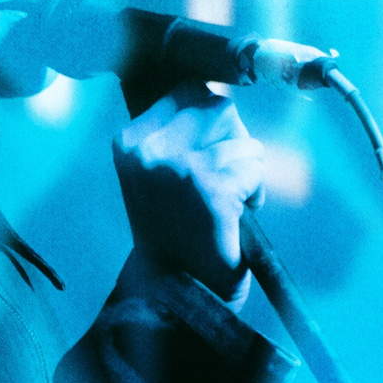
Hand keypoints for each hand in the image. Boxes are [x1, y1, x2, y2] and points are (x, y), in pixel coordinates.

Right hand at [112, 85, 263, 300]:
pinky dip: (254, 194)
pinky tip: (234, 219)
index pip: (190, 91)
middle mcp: (147, 151)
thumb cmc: (175, 230)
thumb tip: (220, 93)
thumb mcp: (160, 172)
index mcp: (128, 141)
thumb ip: (181, 131)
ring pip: (244, 143)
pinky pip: (254, 170)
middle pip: (219, 108)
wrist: (175, 292)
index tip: (209, 156)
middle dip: (232, 143)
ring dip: (245, 174)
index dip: (213, 122)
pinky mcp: (210, 190)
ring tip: (225, 206)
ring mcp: (178, 169)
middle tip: (221, 181)